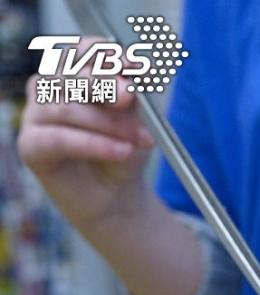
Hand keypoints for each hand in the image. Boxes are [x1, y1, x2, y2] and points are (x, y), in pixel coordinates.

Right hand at [18, 37, 154, 232]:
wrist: (117, 191)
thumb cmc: (125, 147)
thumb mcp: (139, 117)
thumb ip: (137, 94)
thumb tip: (138, 73)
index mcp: (76, 72)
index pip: (83, 50)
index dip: (107, 55)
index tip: (136, 66)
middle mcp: (50, 87)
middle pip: (71, 74)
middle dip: (106, 86)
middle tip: (131, 98)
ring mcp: (36, 114)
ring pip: (67, 108)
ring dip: (108, 123)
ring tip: (141, 139)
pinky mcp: (30, 145)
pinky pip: (58, 139)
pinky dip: (93, 144)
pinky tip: (121, 151)